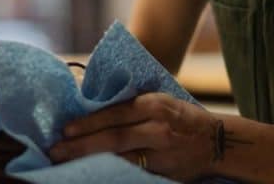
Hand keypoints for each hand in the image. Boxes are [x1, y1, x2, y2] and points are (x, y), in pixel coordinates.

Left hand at [48, 92, 218, 181]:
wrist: (217, 142)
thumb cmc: (183, 118)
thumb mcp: (161, 101)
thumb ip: (133, 105)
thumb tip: (92, 105)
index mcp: (155, 105)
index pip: (115, 113)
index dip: (88, 122)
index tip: (65, 129)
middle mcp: (157, 128)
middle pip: (113, 138)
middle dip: (81, 145)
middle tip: (56, 151)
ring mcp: (161, 153)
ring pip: (120, 158)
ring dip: (91, 161)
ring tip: (67, 163)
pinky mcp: (163, 172)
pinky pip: (133, 172)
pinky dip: (112, 172)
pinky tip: (94, 173)